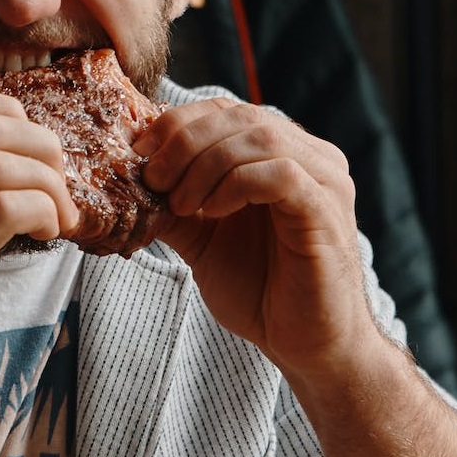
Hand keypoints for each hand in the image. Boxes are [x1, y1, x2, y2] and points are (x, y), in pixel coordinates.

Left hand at [135, 98, 383, 382]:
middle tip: (154, 178)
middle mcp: (311, 156)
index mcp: (282, 153)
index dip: (179, 121)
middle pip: (240, 116)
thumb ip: (175, 199)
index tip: (141, 150)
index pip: (226, 110)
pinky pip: (281, 173)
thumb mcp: (201, 236)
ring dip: (206, 164)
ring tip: (180, 203)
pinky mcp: (326, 209)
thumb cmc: (260, 290)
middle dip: (186, 141)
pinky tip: (213, 212)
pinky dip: (236, 185)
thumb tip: (129, 173)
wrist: (303, 346)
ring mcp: (325, 180)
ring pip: (260, 137)